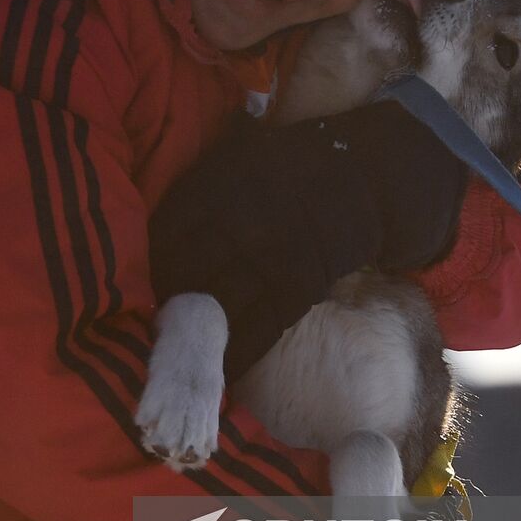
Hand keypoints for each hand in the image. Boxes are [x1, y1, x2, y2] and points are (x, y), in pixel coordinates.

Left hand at [149, 103, 465, 378]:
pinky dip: (236, 353)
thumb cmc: (299, 162)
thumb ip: (204, 185)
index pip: (165, 234)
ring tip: (184, 349)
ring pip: (218, 307)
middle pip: (185, 274)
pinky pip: (257, 329)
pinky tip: (221, 367)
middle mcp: (238, 220)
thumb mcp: (244, 153)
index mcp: (218, 183)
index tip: (151, 278)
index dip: (154, 262)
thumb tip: (162, 224)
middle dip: (172, 300)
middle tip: (166, 317)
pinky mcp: (299, 285)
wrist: (369, 176)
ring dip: (197, 333)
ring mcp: (269, 256)